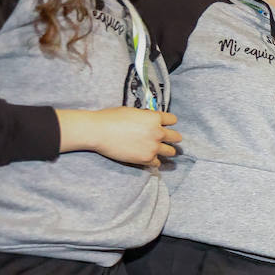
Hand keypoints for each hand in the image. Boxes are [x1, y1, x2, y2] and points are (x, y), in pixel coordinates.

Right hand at [59, 107, 180, 166]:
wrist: (98, 131)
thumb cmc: (111, 118)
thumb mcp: (133, 112)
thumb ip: (146, 117)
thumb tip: (150, 121)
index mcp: (154, 118)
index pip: (173, 119)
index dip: (168, 122)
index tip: (165, 125)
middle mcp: (158, 132)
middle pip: (176, 137)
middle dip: (172, 138)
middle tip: (168, 140)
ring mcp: (153, 147)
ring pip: (171, 152)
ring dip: (166, 150)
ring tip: (160, 150)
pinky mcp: (147, 159)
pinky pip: (158, 162)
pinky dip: (154, 160)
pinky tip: (148, 157)